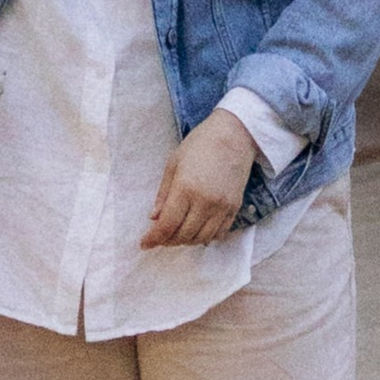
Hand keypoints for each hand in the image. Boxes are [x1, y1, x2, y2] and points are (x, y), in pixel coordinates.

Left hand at [141, 104, 257, 248]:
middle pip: (184, 235)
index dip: (154, 238)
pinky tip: (196, 231)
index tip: (144, 244)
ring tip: (176, 235)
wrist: (234, 135)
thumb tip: (154, 218)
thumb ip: (163, 193)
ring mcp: (222, 207)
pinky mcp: (234, 208)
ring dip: (186, 241)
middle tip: (159, 237)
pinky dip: (205, 237)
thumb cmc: (200, 144)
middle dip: (168, 241)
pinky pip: (219, 234)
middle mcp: (205, 202)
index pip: (167, 224)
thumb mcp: (173, 163)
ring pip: (201, 238)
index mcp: (185, 188)